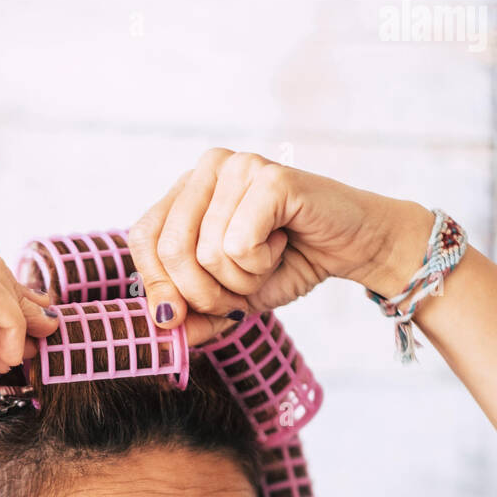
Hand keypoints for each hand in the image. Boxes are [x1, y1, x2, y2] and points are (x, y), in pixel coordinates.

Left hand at [128, 148, 433, 331]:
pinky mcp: (269, 177)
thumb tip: (162, 330)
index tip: (182, 316)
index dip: (157, 285)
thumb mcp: (230, 297)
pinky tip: (283, 245)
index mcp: (188, 189)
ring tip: (268, 260)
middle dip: (204, 294)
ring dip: (241, 280)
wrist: (353, 247)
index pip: (143, 237)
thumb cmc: (289, 263)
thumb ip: (192, 313)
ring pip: (205, 253)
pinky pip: (238, 245)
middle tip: (239, 293)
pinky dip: (261, 264)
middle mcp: (207, 168)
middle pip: (169, 249)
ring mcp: (238, 166)